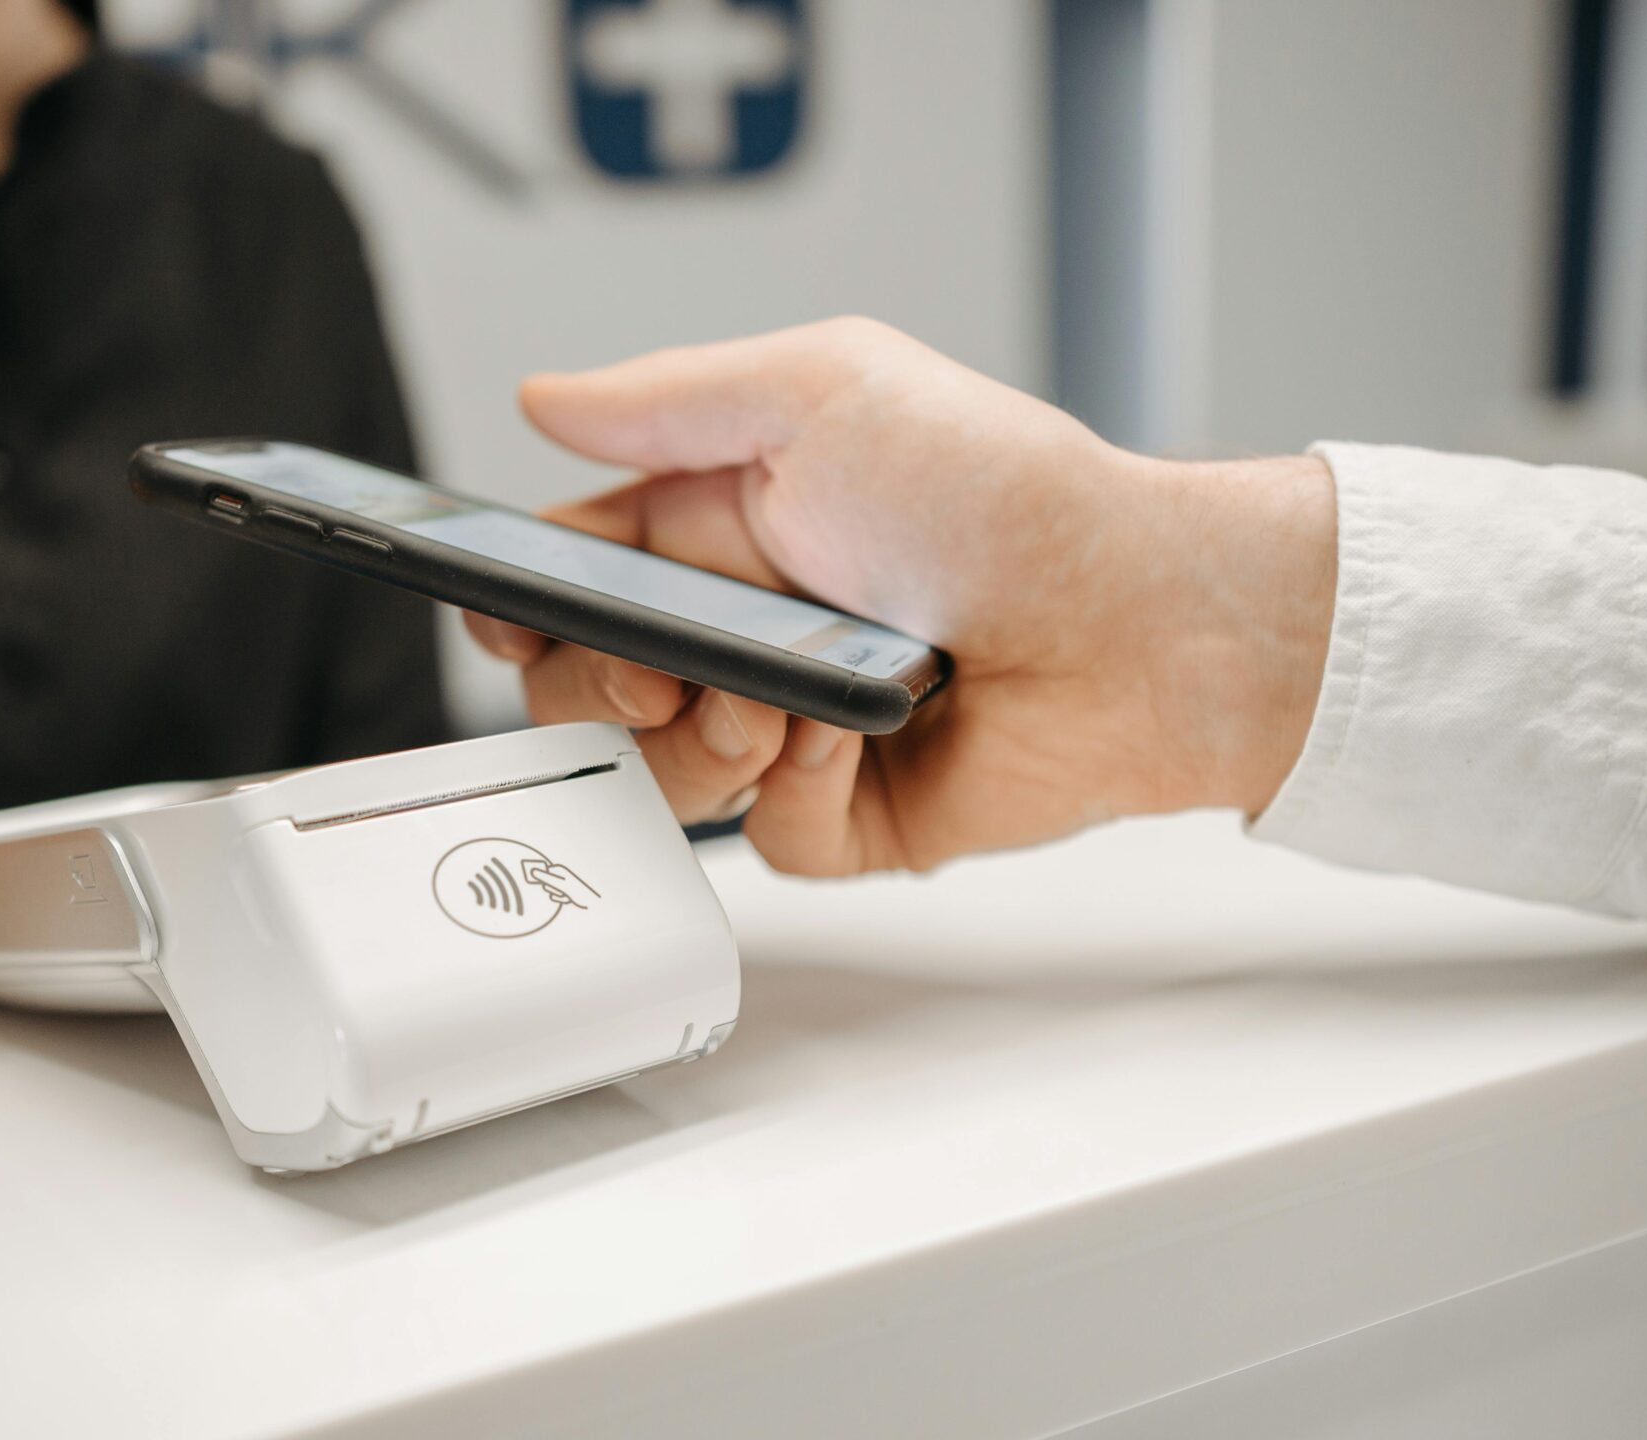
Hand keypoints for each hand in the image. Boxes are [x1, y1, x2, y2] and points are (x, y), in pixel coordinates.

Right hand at [467, 318, 1337, 874]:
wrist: (1132, 621)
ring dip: (704, 740)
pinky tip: (851, 736)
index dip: (526, 607)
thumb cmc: (1004, 493)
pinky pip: (761, 840)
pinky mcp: (846, 815)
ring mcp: (793, 728)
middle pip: (590, 691)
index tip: (515, 617)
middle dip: (600, 688)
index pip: (575, 578)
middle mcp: (750, 631)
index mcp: (725, 528)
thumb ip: (666, 402)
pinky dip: (793, 791)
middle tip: (657, 672)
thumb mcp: (822, 391)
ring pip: (661, 777)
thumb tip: (546, 402)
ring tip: (782, 699)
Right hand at [519, 857, 595, 908]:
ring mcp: (563, 884)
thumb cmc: (578, 891)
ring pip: (550, 891)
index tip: (532, 878)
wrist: (591, 903)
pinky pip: (556, 897)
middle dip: (551, 888)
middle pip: (545, 882)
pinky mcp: (565, 892)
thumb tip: (532, 871)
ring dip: (557, 895)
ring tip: (566, 895)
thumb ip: (545, 878)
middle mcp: (561, 875)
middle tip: (560, 890)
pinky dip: (561, 900)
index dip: (540, 877)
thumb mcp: (559, 884)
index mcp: (559, 869)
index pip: (542, 871)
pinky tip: (569, 899)